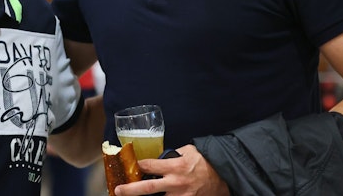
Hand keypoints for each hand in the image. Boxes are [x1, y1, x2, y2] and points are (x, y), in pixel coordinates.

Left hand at [114, 144, 228, 195]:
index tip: (129, 164)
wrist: (224, 175)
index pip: (149, 165)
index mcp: (175, 166)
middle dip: (131, 190)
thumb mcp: (188, 151)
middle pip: (148, 188)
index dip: (137, 165)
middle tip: (118, 191)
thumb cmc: (205, 162)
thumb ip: (173, 155)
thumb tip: (159, 157)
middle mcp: (175, 183)